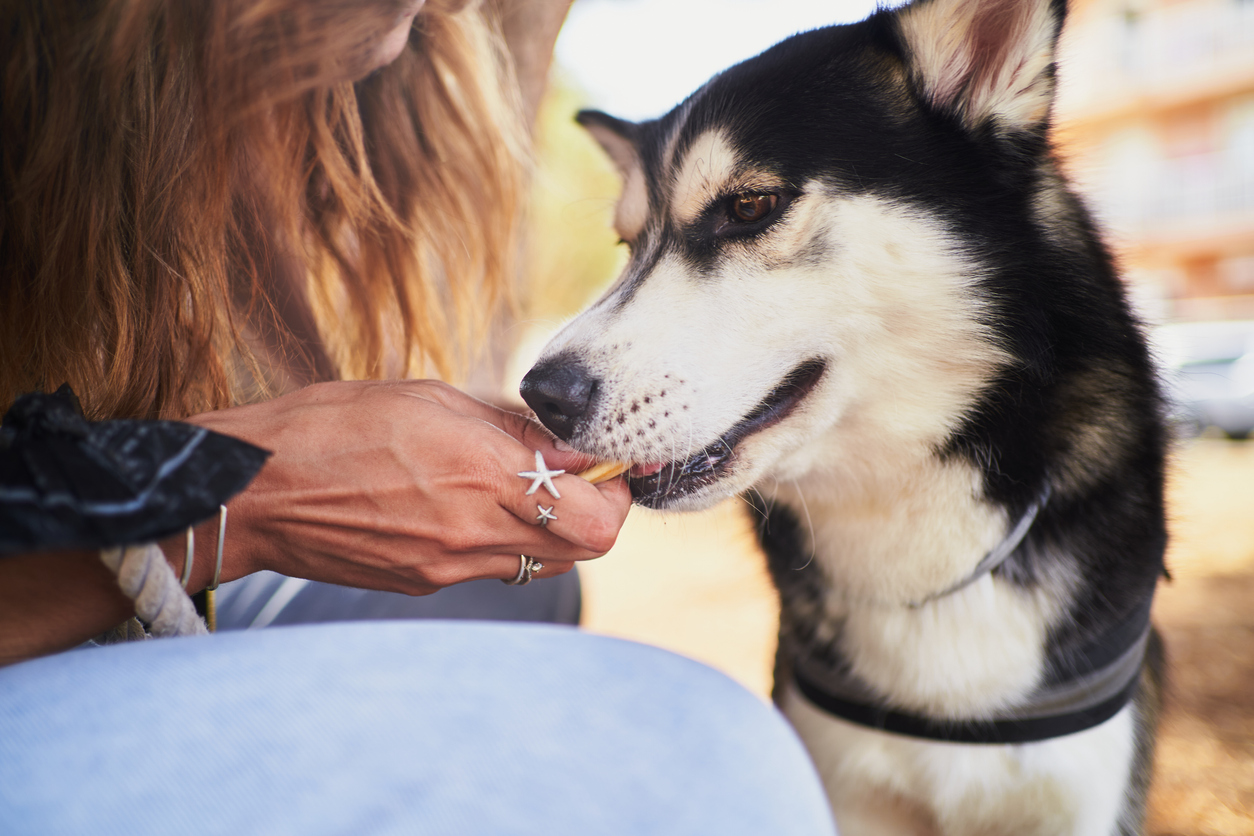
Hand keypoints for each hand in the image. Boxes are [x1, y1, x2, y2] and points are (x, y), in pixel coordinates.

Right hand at [183, 380, 630, 594]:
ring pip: (542, 562)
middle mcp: (475, 532)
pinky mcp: (424, 583)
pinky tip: (465, 504)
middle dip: (595, 513)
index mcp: (483, 474)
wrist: (253, 491)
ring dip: (550, 529)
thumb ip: (511, 428)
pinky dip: (501, 540)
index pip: (598, 515)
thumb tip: (569, 445)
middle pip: (585, 549)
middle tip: (573, 478)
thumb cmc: (335, 425)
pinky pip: (490, 569)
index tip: (604, 463)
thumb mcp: (431, 399)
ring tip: (516, 488)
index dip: (616, 491)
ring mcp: (450, 567)